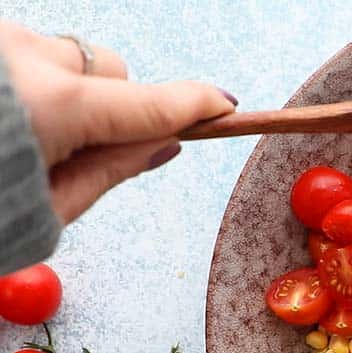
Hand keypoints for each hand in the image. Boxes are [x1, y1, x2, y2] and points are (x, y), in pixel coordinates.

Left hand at [0, 21, 235, 222]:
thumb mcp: (49, 207)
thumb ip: (110, 171)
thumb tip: (162, 143)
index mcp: (53, 106)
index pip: (151, 105)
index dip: (197, 105)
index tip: (225, 105)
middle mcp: (27, 58)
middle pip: (113, 70)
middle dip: (111, 103)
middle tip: (74, 147)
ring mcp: (2, 41)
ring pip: (70, 58)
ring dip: (65, 89)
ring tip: (23, 131)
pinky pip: (28, 53)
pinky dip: (29, 82)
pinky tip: (1, 115)